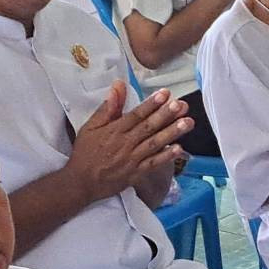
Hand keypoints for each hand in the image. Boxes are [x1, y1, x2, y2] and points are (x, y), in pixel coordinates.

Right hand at [66, 81, 191, 201]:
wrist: (81, 182)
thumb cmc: (85, 152)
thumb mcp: (90, 127)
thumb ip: (107, 108)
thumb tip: (118, 86)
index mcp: (114, 130)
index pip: (136, 114)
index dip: (151, 104)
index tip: (165, 94)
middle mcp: (125, 143)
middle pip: (148, 127)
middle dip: (166, 115)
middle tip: (181, 105)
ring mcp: (131, 159)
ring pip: (154, 143)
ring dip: (172, 133)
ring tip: (187, 123)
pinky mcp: (135, 173)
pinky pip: (153, 164)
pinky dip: (166, 157)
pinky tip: (179, 149)